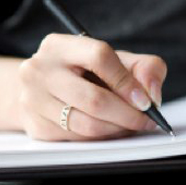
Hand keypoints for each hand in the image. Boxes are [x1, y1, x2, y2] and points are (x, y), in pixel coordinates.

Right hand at [17, 33, 166, 140]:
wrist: (38, 88)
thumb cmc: (82, 72)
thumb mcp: (113, 60)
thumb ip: (143, 68)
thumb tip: (152, 94)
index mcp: (59, 46)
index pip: (99, 57)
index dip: (127, 82)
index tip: (145, 100)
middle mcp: (40, 70)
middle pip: (94, 99)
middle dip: (128, 115)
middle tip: (146, 121)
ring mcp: (33, 100)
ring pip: (87, 125)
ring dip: (117, 130)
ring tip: (130, 126)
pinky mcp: (36, 126)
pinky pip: (78, 139)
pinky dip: (101, 138)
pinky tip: (110, 130)